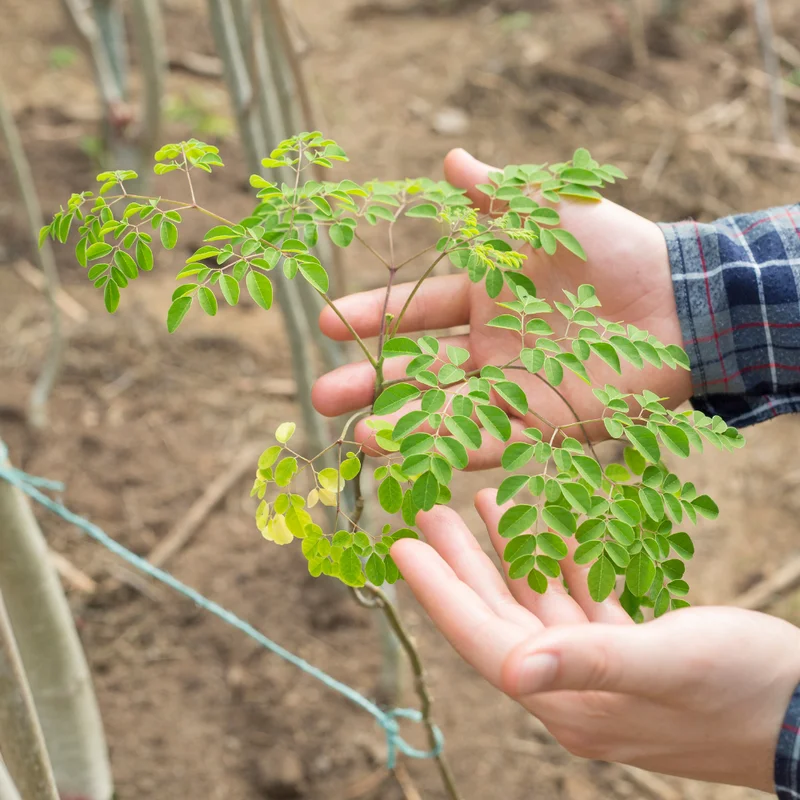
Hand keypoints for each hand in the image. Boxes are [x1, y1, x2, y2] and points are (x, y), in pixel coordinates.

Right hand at [312, 149, 692, 467]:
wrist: (681, 304)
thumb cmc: (617, 252)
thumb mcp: (551, 213)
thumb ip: (499, 195)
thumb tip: (449, 158)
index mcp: (484, 299)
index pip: (415, 310)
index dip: (371, 315)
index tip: (325, 321)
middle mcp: (489, 348)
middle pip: (416, 369)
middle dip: (367, 382)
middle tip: (320, 397)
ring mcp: (512, 391)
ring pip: (443, 411)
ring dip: (398, 424)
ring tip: (354, 435)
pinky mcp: (541, 427)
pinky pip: (487, 441)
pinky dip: (447, 448)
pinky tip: (409, 455)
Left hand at [391, 489, 799, 790]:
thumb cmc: (747, 691)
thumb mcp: (668, 665)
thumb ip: (588, 662)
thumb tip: (510, 669)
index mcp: (567, 699)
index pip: (481, 637)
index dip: (439, 590)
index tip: (400, 545)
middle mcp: (573, 689)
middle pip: (500, 614)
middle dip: (462, 562)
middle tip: (428, 510)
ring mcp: (602, 673)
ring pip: (539, 602)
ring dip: (511, 553)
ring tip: (485, 500)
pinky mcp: (633, 655)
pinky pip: (580, 601)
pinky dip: (562, 562)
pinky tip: (550, 527)